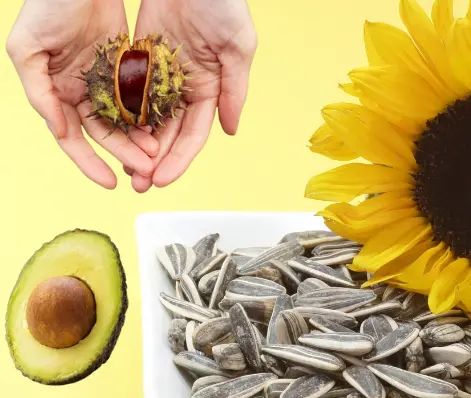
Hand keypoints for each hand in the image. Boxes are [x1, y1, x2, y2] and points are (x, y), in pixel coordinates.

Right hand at [6, 0, 157, 189]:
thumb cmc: (45, 7)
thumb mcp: (27, 49)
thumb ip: (39, 92)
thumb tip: (58, 130)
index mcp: (56, 93)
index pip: (73, 138)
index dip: (89, 162)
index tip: (109, 183)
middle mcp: (82, 92)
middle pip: (106, 133)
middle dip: (125, 153)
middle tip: (146, 168)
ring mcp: (107, 80)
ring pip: (127, 118)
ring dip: (141, 137)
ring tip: (158, 152)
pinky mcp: (128, 65)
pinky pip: (142, 94)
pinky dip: (152, 111)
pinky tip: (166, 125)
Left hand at [128, 0, 256, 191]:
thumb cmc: (222, 2)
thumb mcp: (238, 47)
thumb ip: (234, 90)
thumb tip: (230, 131)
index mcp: (211, 87)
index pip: (194, 133)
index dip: (180, 159)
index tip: (164, 179)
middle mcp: (186, 86)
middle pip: (169, 133)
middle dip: (156, 161)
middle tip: (139, 183)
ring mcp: (161, 74)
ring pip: (147, 118)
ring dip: (136, 144)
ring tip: (122, 168)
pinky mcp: (140, 58)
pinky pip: (128, 91)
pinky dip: (121, 113)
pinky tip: (109, 133)